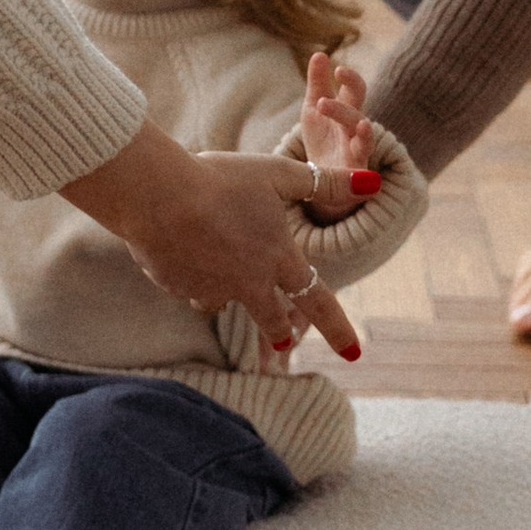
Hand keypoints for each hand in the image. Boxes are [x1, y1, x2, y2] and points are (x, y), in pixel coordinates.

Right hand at [61, 127, 360, 360]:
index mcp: (277, 259)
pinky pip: (188, 284)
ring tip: (213, 260)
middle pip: (270, 319)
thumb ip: (326, 182)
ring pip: (222, 298)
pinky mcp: (176, 286)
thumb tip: (374, 182)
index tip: (354, 354)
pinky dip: (190, 272)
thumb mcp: (278, 175)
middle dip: (279, 331)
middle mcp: (247, 283)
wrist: (156, 195)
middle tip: (283, 341)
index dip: (338, 329)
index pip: (317, 301)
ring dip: (225, 290)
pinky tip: (178, 245)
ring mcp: (210, 289)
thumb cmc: (222, 181)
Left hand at [296, 49, 378, 191]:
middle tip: (331, 86)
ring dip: (354, 124)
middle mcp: (354, 129)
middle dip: (351, 94)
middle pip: (358, 109)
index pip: (354, 90)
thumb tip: (320, 53)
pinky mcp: (355, 176)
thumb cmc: (322, 140)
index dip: (350, 78)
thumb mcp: (313, 108)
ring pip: (364, 136)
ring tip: (337, 111)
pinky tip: (360, 153)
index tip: (338, 69)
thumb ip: (317, 83)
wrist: (321, 181)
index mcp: (346, 111)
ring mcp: (357, 151)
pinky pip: (363, 167)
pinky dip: (363, 162)